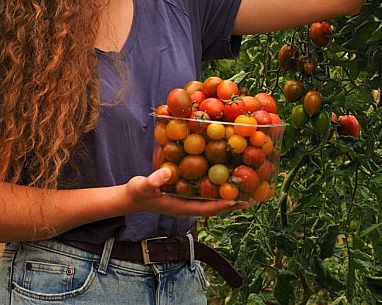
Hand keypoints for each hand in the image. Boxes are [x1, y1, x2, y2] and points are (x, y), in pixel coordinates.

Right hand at [125, 168, 249, 217]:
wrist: (129, 197)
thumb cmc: (136, 192)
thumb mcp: (143, 185)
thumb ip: (153, 180)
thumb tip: (168, 173)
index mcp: (181, 208)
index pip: (207, 209)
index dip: (224, 205)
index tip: (240, 200)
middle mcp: (187, 207)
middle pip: (214, 207)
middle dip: (232, 202)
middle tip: (251, 194)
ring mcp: (186, 203)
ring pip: (211, 201)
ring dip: (226, 195)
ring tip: (244, 187)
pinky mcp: (184, 196)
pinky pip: (205, 194)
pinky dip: (216, 188)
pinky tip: (223, 178)